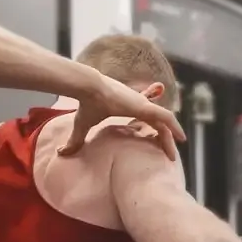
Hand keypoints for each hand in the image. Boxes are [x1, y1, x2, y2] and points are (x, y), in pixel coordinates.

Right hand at [59, 75, 185, 159]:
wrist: (88, 89)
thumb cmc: (87, 104)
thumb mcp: (82, 126)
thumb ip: (76, 140)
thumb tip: (61, 153)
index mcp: (127, 107)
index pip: (144, 113)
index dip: (151, 122)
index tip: (157, 132)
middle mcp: (138, 104)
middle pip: (157, 120)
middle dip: (164, 134)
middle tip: (169, 147)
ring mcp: (143, 104)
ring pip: (164, 121)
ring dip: (171, 135)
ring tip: (176, 149)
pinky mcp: (145, 106)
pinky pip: (166, 118)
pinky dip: (175, 127)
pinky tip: (181, 138)